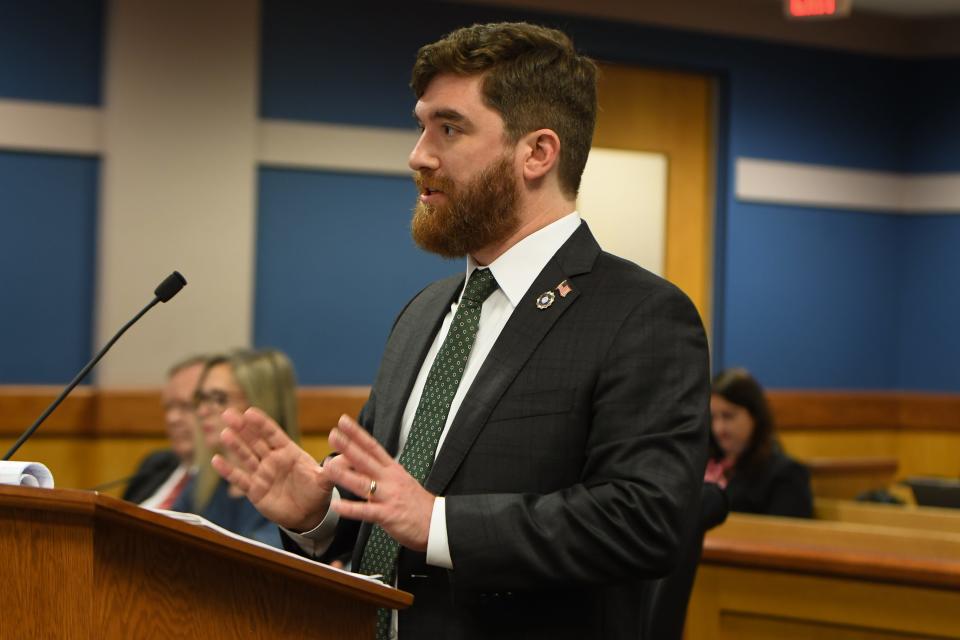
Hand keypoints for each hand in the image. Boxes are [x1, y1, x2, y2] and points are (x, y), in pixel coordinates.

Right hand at [212, 407, 333, 531]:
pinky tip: (216, 460)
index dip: (261, 423)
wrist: (309, 515)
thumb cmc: (317, 492)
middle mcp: (273, 460)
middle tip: (228, 413)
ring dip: (234, 445)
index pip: (273, 434)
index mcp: (289, 452)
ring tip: (223, 433)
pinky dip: (228, 471)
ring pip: (245, 457)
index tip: (248, 411)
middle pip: (255, 440)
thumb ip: (334, 468)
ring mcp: (262, 474)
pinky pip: (240, 479)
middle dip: (242, 428)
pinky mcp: (255, 491)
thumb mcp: (326, 480)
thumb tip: (346, 457)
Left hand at [324, 414, 435, 551]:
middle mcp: (390, 479)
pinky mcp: (388, 515)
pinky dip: (351, 509)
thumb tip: (365, 466)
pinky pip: (366, 511)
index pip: (373, 447)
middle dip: (348, 447)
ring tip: (328, 466)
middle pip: (366, 460)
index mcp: (393, 470)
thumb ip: (384, 474)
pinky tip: (337, 506)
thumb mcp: (402, 482)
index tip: (344, 422)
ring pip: (362, 483)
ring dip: (344, 474)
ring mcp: (388, 496)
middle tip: (333, 434)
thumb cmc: (419, 505)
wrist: (439, 523)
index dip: (358, 434)